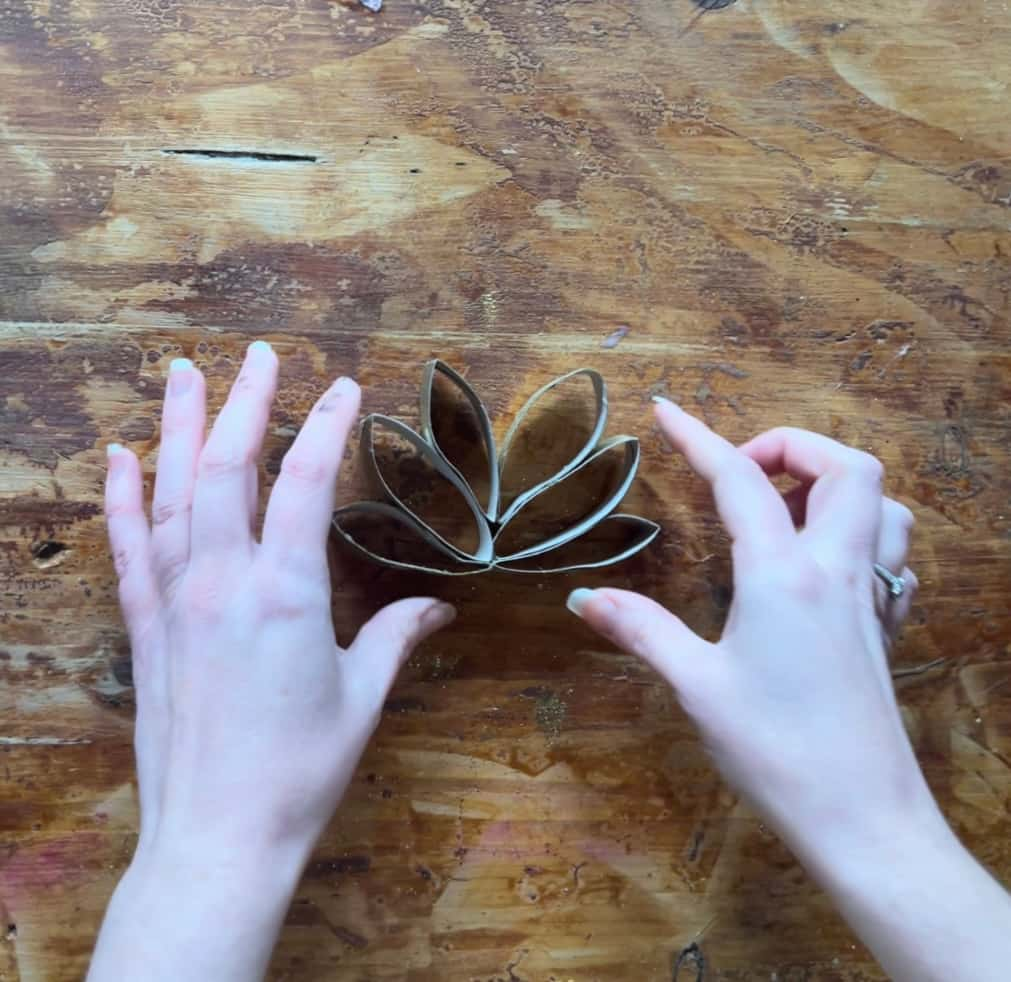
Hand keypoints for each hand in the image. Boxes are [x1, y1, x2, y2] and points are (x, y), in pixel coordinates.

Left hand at [90, 341, 453, 980]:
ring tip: (183, 374)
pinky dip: (123, 499)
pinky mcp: (148, 629)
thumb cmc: (301, 769)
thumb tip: (437, 607)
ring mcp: (177, 602)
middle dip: (246, 403)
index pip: (305, 483)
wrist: (219, 836)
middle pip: (228, 469)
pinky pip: (130, 549)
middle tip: (258, 354)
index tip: (340, 387)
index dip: (324, 426)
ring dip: (178, 429)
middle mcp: (226, 584)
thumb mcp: (363, 697)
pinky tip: (120, 458)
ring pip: (173, 494)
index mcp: (288, 594)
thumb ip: (396, 636)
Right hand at [568, 398, 924, 845]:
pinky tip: (825, 566)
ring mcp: (871, 599)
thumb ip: (640, 631)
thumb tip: (581, 598)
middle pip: (845, 466)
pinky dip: (863, 535)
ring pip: (882, 504)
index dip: (698, 436)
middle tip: (740, 472)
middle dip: (792, 445)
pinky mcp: (885, 629)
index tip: (665, 409)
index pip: (740, 479)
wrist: (864, 820)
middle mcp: (837, 571)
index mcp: (783, 575)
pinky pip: (893, 555)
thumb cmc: (776, 752)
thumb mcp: (696, 687)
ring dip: (835, 485)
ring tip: (783, 511)